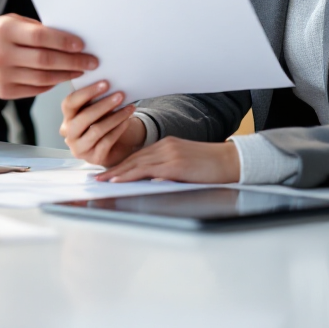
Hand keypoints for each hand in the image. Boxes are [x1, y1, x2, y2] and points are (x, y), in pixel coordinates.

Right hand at [0, 14, 95, 99]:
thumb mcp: (13, 22)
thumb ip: (37, 30)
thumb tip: (69, 39)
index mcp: (6, 32)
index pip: (41, 37)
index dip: (64, 42)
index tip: (82, 45)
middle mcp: (2, 54)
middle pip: (45, 60)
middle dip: (73, 61)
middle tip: (91, 61)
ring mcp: (2, 75)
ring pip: (43, 78)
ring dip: (66, 75)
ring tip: (81, 70)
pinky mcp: (4, 92)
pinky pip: (35, 89)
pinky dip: (51, 84)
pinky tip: (62, 78)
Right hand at [60, 81, 145, 166]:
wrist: (113, 145)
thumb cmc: (103, 121)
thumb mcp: (97, 109)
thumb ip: (96, 99)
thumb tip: (111, 86)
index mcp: (67, 117)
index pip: (69, 103)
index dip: (86, 92)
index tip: (105, 83)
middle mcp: (69, 133)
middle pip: (83, 118)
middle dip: (103, 105)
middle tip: (120, 95)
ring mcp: (79, 148)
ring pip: (96, 130)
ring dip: (115, 117)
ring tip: (129, 108)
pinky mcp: (93, 158)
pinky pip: (107, 142)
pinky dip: (118, 129)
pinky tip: (127, 121)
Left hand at [97, 136, 240, 183]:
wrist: (231, 161)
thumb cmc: (212, 166)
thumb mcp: (186, 165)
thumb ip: (167, 170)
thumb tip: (152, 182)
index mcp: (167, 145)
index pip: (139, 155)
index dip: (121, 164)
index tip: (108, 173)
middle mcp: (165, 146)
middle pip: (134, 158)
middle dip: (115, 170)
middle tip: (97, 179)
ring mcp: (169, 154)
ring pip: (137, 164)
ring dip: (118, 174)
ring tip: (103, 182)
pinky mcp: (175, 164)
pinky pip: (148, 170)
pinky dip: (131, 175)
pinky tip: (121, 181)